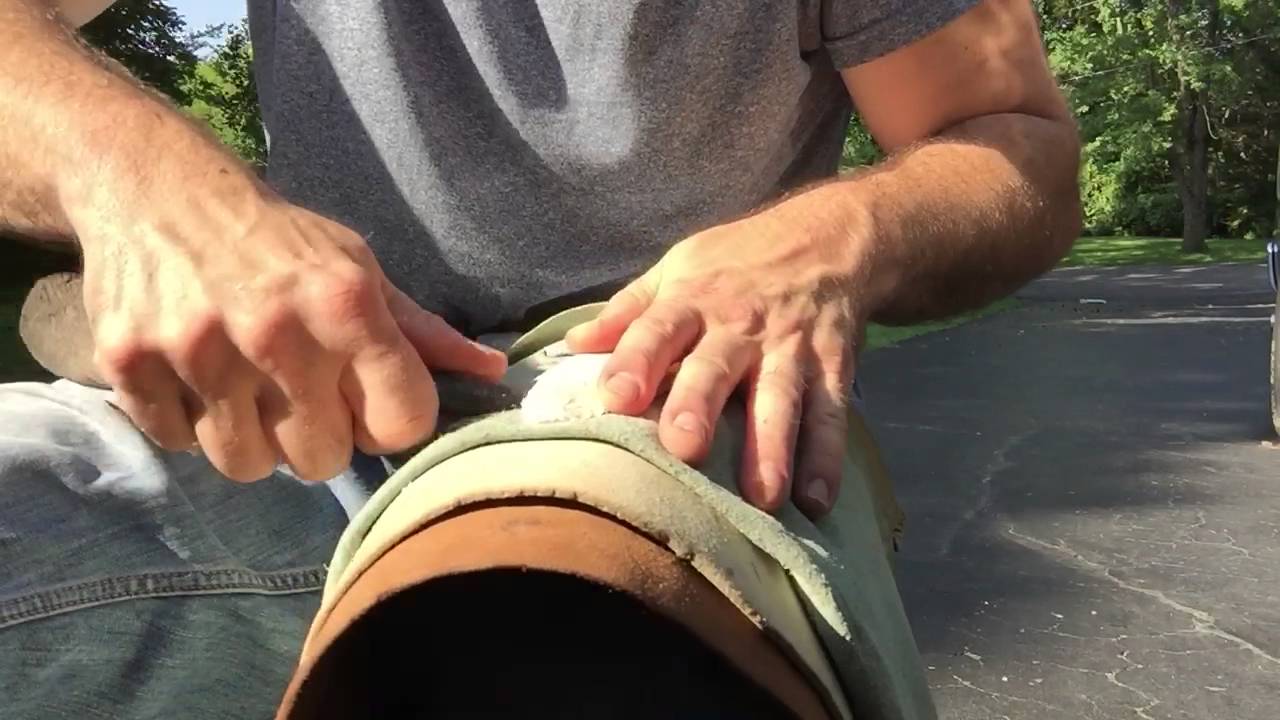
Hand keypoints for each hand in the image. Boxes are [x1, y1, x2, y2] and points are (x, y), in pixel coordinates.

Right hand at [79, 182, 506, 482]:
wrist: (156, 189)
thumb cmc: (277, 241)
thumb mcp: (357, 268)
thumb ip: (421, 332)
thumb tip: (493, 374)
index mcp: (345, 303)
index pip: (401, 423)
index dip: (389, 420)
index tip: (367, 399)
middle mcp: (274, 329)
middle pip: (324, 459)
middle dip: (319, 435)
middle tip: (298, 390)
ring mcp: (196, 349)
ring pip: (249, 465)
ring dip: (253, 439)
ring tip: (246, 385)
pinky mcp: (130, 363)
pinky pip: (181, 446)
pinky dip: (191, 423)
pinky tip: (195, 373)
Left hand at [565, 210, 867, 517]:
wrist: (828, 237)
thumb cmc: (736, 262)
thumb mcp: (678, 268)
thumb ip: (628, 311)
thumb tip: (572, 345)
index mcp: (691, 300)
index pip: (656, 330)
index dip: (634, 362)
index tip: (614, 399)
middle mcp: (739, 326)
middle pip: (715, 368)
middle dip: (699, 406)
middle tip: (683, 448)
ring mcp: (789, 348)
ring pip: (778, 398)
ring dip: (770, 447)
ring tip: (762, 496)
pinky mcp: (833, 367)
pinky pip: (830, 415)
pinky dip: (826, 458)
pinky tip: (817, 500)